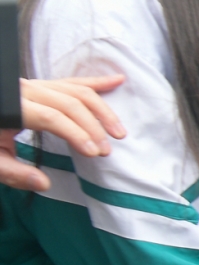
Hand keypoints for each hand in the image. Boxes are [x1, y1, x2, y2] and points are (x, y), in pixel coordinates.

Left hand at [1, 76, 127, 190]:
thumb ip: (14, 173)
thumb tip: (44, 183)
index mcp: (14, 107)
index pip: (53, 118)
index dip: (76, 134)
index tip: (93, 154)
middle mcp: (26, 90)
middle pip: (69, 103)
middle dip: (93, 126)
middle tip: (106, 150)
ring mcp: (34, 84)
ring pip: (75, 90)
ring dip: (101, 109)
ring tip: (118, 130)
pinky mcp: (40, 86)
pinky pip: (71, 81)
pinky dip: (95, 82)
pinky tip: (117, 81)